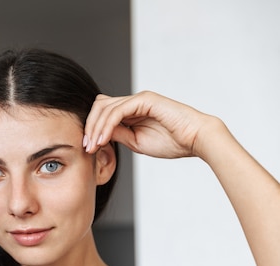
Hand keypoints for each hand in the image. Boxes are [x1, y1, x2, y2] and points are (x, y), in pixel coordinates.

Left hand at [83, 91, 220, 158]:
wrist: (195, 140)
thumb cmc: (171, 142)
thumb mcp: (135, 142)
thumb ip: (117, 134)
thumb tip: (97, 134)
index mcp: (131, 112)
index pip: (102, 113)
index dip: (91, 129)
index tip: (88, 149)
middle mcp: (133, 102)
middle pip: (99, 106)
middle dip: (89, 127)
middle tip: (87, 147)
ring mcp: (139, 99)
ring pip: (105, 107)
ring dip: (95, 128)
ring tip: (93, 146)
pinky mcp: (145, 99)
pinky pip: (118, 110)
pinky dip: (107, 125)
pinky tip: (103, 139)